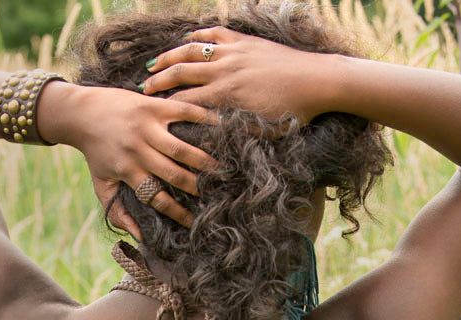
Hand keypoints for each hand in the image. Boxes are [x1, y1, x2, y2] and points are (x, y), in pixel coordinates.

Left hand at [67, 84, 219, 238]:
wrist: (82, 112)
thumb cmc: (95, 153)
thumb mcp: (101, 186)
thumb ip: (118, 213)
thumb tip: (139, 236)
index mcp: (128, 171)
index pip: (157, 198)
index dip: (177, 212)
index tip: (192, 221)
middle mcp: (138, 150)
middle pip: (174, 174)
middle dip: (196, 187)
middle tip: (214, 192)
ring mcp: (146, 126)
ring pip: (181, 148)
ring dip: (203, 159)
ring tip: (221, 168)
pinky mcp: (152, 106)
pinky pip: (183, 113)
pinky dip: (203, 119)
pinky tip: (219, 127)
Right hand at [140, 26, 324, 124]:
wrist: (318, 81)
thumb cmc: (293, 113)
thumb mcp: (262, 132)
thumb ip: (235, 134)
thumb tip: (213, 144)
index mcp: (228, 97)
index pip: (187, 103)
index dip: (166, 110)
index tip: (150, 116)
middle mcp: (227, 70)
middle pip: (183, 73)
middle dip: (159, 82)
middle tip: (142, 89)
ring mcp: (235, 52)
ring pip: (194, 50)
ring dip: (171, 57)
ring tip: (154, 63)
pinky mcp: (245, 41)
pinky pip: (215, 34)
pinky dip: (198, 36)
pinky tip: (186, 39)